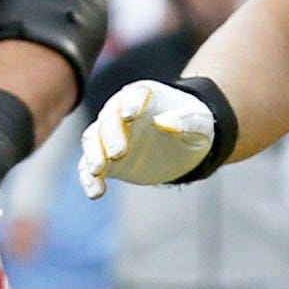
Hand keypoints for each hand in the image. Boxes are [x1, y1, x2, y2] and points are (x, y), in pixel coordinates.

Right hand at [78, 80, 217, 195]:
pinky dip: (89, 179)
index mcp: (145, 96)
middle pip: (108, 118)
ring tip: (98, 171)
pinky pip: (90, 166)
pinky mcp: (106, 159)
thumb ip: (186, 121)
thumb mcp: (199, 121)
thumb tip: (167, 122)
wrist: (183, 144)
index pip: (134, 95)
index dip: (131, 103)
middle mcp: (121, 112)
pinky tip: (95, 193)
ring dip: (93, 155)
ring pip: (93, 140)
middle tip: (119, 153)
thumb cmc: (192, 125)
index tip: (130, 115)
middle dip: (111, 135)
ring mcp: (111, 135)